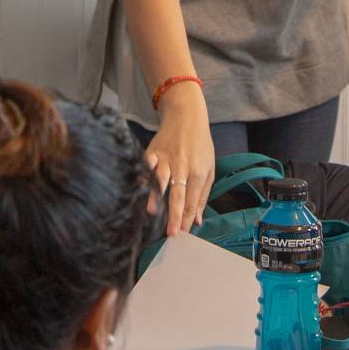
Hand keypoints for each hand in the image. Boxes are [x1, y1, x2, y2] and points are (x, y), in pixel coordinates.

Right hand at [144, 84, 214, 235]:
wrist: (186, 115)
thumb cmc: (200, 144)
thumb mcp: (210, 168)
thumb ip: (203, 195)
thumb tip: (199, 221)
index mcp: (199, 172)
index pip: (193, 200)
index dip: (188, 219)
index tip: (183, 234)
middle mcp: (183, 166)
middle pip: (178, 194)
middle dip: (175, 215)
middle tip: (171, 233)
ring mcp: (166, 158)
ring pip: (161, 181)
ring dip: (157, 197)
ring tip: (153, 213)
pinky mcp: (152, 151)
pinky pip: (146, 166)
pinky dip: (143, 177)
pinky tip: (138, 189)